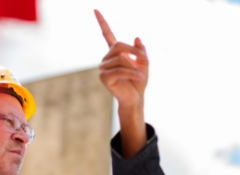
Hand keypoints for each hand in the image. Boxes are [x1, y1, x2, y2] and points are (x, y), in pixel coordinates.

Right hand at [95, 9, 147, 157]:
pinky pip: (120, 69)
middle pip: (118, 46)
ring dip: (134, 66)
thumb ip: (141, 51)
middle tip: (143, 59)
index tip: (95, 10)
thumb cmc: (138, 83)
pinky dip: (132, 72)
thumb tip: (137, 38)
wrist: (135, 99)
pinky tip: (138, 76)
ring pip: (120, 58)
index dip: (102, 22)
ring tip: (140, 74)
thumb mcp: (144, 64)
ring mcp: (103, 68)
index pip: (106, 35)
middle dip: (133, 51)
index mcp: (115, 54)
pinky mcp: (104, 78)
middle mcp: (106, 59)